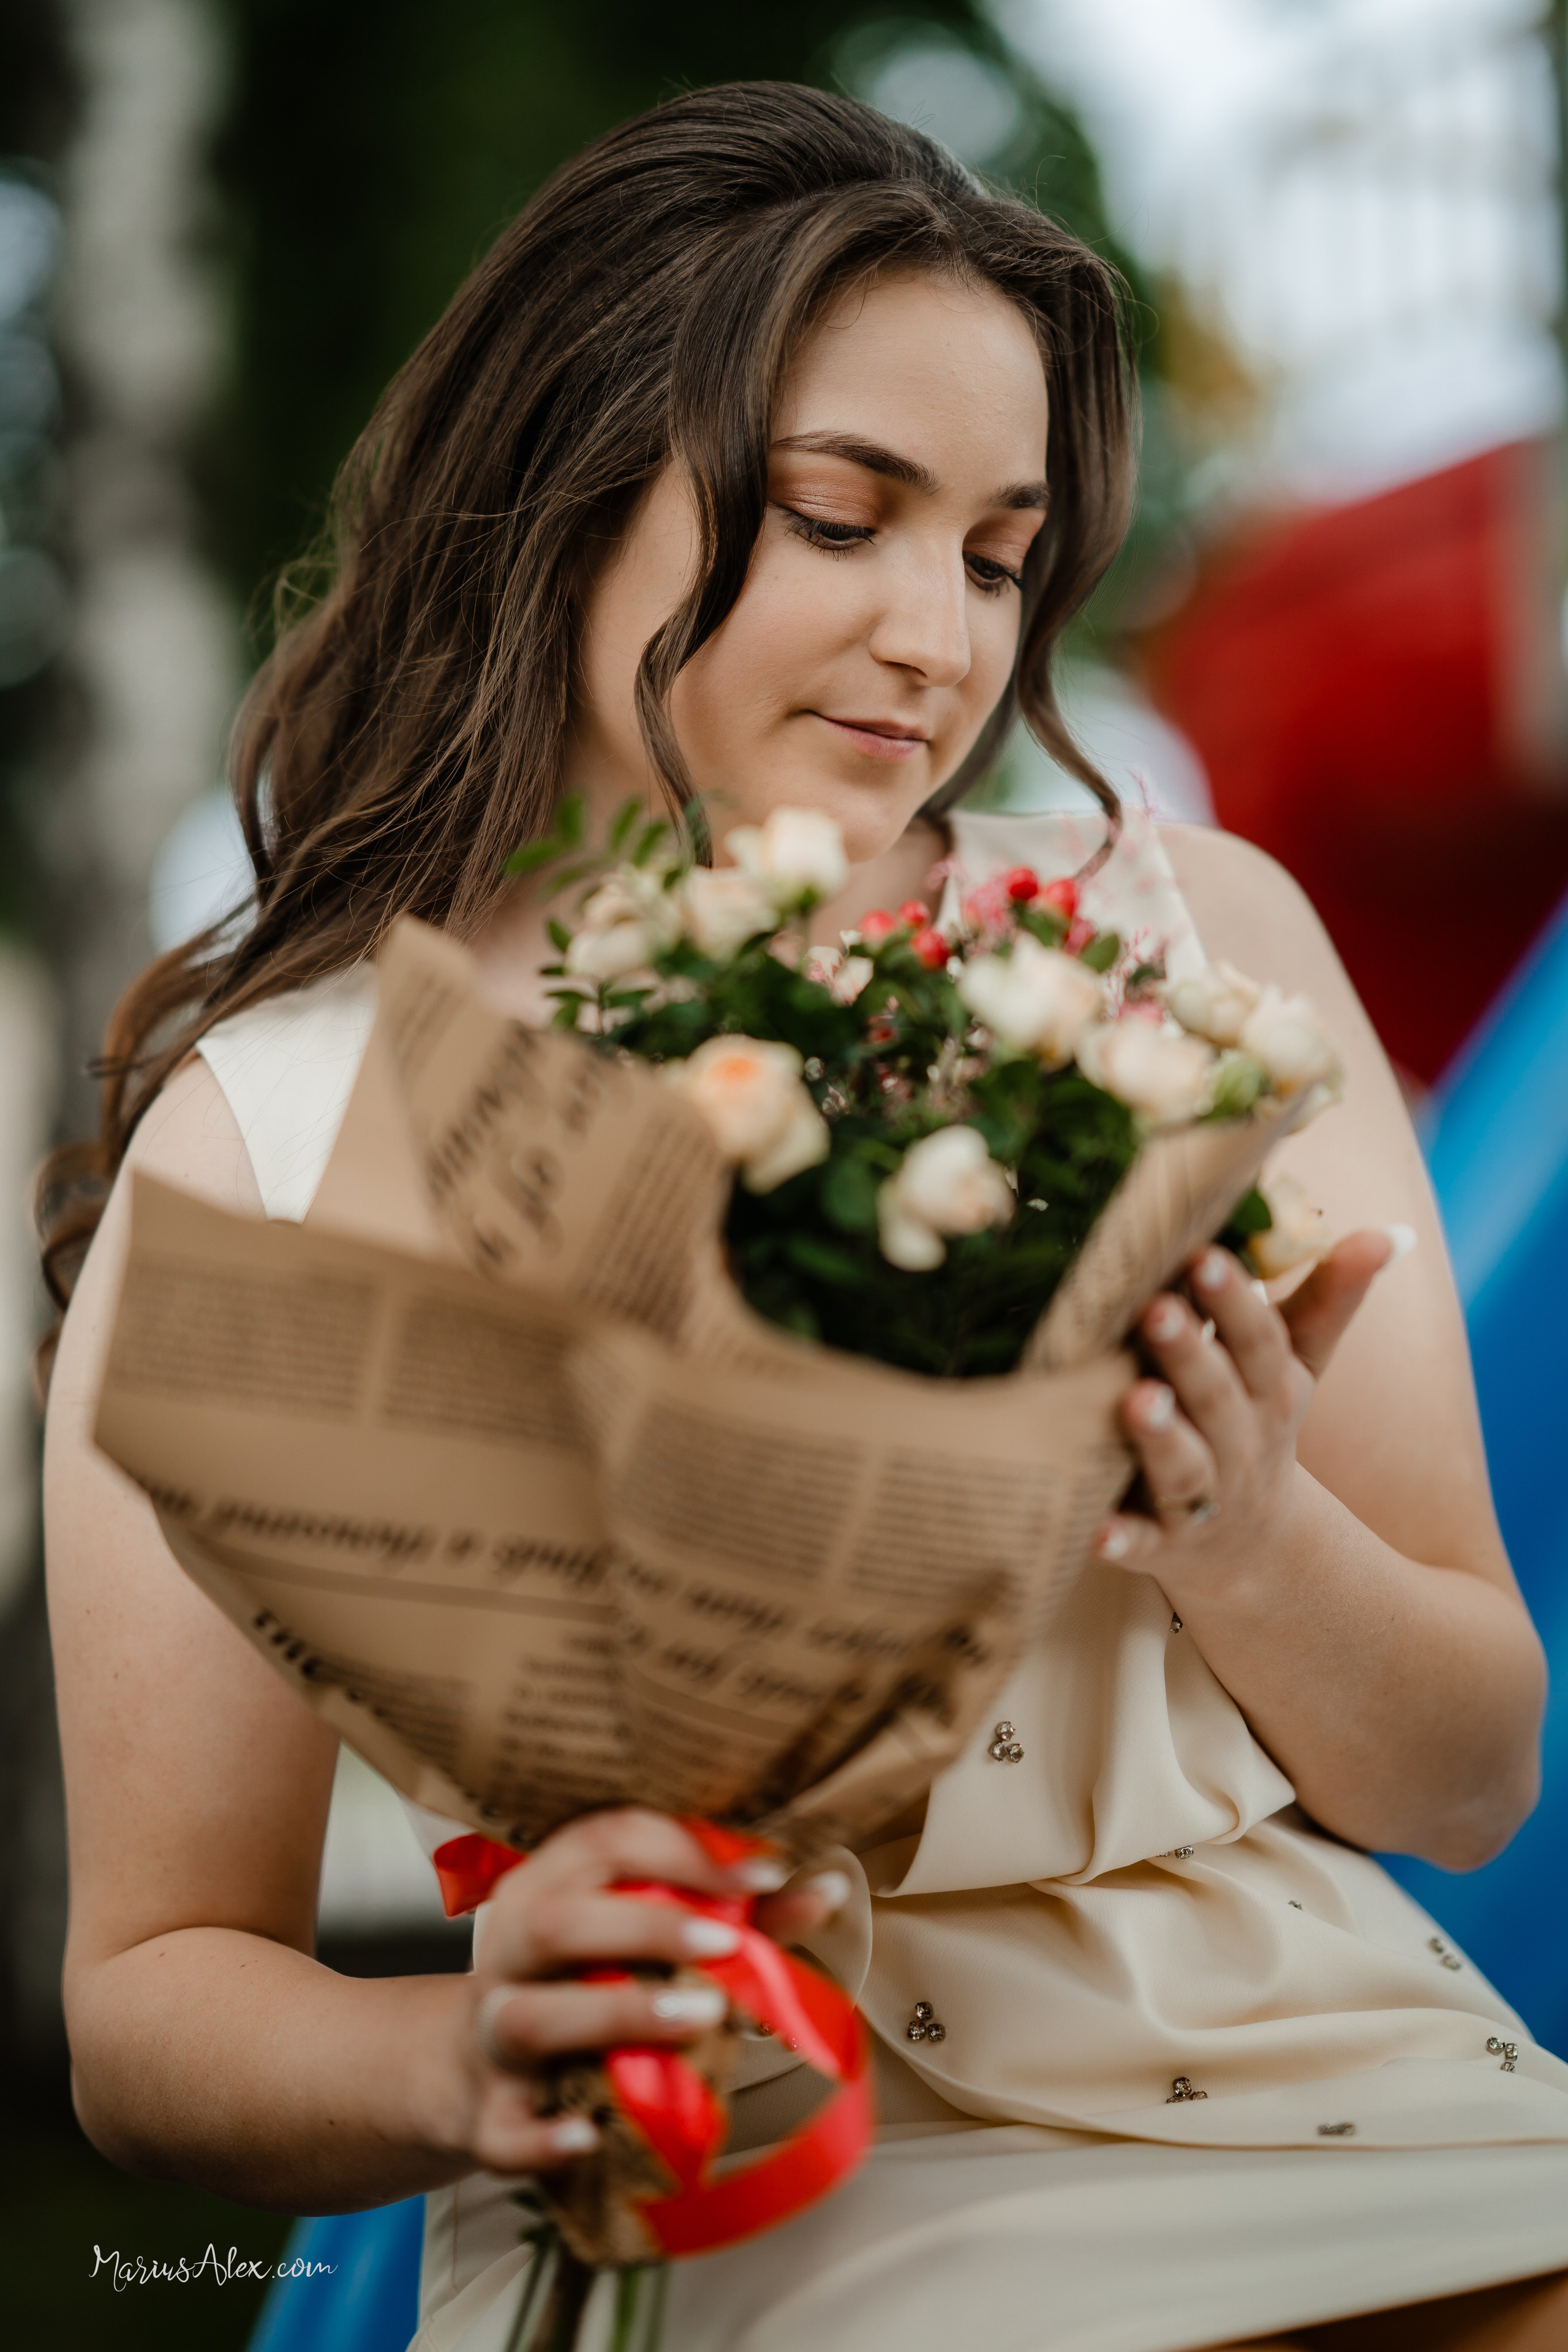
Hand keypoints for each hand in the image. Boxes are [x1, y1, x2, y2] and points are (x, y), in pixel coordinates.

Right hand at [437, 1807, 846, 2177]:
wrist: (469, 2070)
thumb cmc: (582, 1986)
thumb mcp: (645, 1939)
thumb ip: (738, 1915)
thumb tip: (826, 1886)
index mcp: (551, 1885)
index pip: (606, 1840)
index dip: (686, 1849)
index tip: (766, 1870)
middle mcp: (511, 1950)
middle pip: (558, 1921)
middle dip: (646, 1927)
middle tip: (727, 1942)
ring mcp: (491, 2034)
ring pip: (525, 2017)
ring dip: (613, 2015)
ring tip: (699, 2017)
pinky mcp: (486, 2117)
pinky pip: (502, 2130)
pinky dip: (543, 2137)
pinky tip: (588, 2137)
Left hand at [1090, 1231, 1396, 1600]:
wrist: (1249, 1546)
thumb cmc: (1254, 1422)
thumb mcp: (1295, 1366)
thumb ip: (1327, 1298)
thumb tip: (1387, 1233)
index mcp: (1270, 1391)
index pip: (1259, 1341)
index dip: (1234, 1302)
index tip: (1205, 1257)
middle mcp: (1240, 1443)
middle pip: (1216, 1397)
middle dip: (1189, 1354)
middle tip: (1154, 1309)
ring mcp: (1202, 1499)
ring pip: (1183, 1468)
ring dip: (1161, 1437)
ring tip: (1135, 1402)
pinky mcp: (1160, 1544)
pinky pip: (1142, 1544)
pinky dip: (1123, 1539)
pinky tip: (1098, 1533)